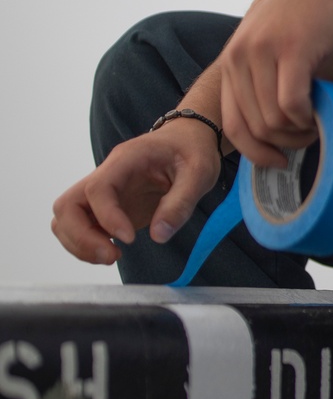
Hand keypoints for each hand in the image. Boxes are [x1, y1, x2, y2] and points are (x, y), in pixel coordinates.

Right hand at [52, 123, 221, 264]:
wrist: (186, 142)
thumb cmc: (192, 151)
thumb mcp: (199, 172)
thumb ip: (181, 203)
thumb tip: (159, 236)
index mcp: (126, 160)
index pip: (97, 188)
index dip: (107, 216)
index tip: (129, 239)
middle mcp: (106, 175)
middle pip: (67, 205)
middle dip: (81, 237)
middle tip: (113, 256)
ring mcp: (103, 193)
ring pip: (66, 219)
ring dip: (80, 244)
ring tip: (113, 256)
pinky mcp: (106, 208)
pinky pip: (80, 227)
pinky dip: (87, 245)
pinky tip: (112, 252)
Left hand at [216, 0, 332, 165]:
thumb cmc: (307, 8)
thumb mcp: (270, 41)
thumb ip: (264, 76)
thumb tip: (275, 126)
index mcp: (233, 59)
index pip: (231, 123)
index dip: (254, 151)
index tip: (277, 160)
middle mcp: (240, 57)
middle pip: (254, 127)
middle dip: (283, 144)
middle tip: (308, 138)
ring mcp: (263, 53)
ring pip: (273, 121)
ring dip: (299, 133)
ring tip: (317, 124)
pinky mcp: (291, 51)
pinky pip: (292, 105)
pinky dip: (307, 119)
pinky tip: (320, 113)